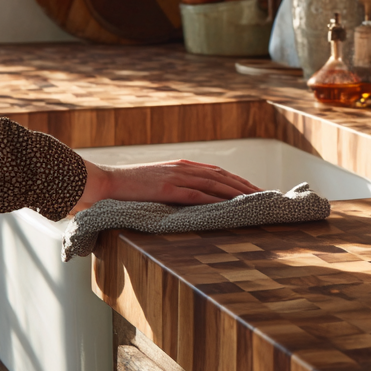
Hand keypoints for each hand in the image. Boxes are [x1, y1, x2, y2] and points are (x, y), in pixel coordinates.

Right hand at [71, 159, 260, 214]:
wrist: (104, 182)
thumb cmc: (127, 188)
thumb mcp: (156, 183)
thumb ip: (175, 187)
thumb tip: (191, 201)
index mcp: (182, 166)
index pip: (218, 172)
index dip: (238, 181)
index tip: (255, 189)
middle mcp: (184, 168)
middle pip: (223, 176)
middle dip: (246, 186)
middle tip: (266, 195)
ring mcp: (177, 177)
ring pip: (217, 183)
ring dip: (239, 192)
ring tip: (257, 200)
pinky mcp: (170, 189)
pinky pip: (200, 194)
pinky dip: (219, 199)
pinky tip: (233, 204)